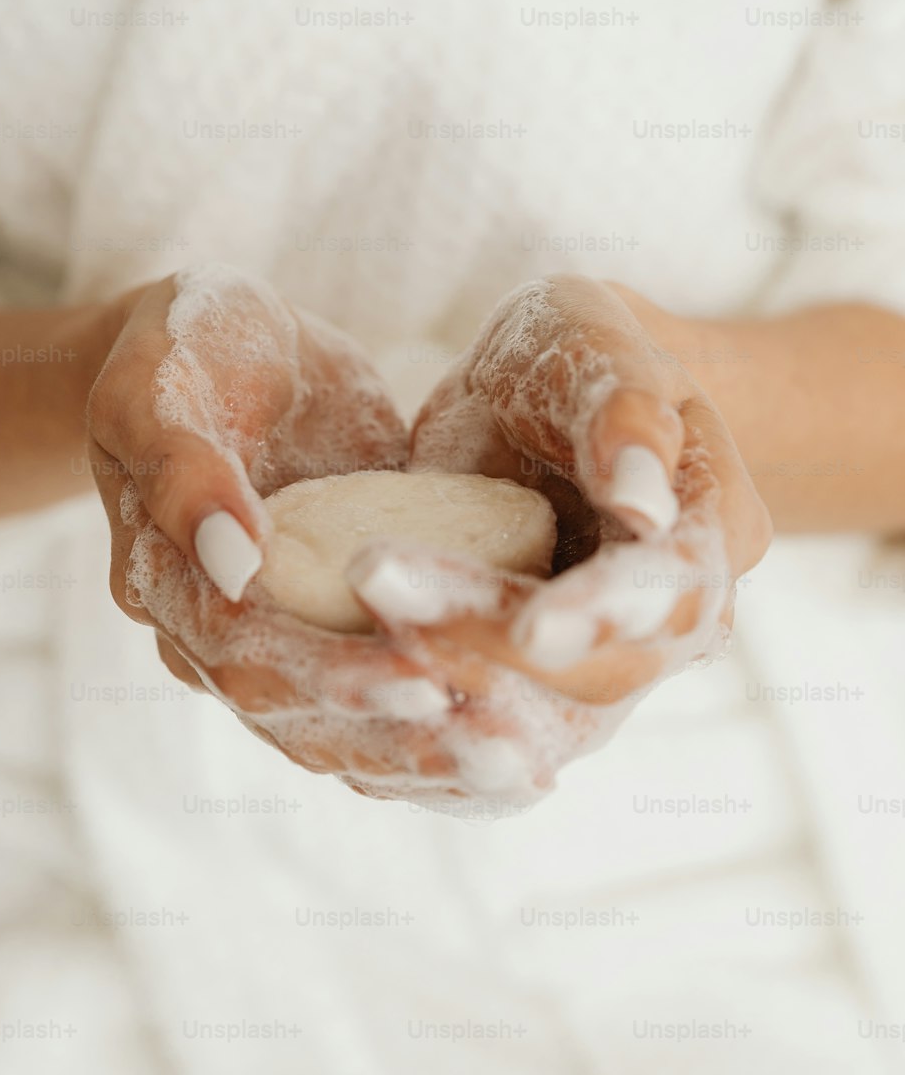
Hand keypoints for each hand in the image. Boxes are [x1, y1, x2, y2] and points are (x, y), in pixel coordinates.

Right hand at [89, 265, 596, 814]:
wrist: (221, 348)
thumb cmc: (182, 345)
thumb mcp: (162, 387)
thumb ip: (186, 471)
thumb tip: (233, 563)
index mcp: (165, 581)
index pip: (244, 654)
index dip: (332, 675)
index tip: (428, 683)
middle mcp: (213, 632)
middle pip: (300, 714)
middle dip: (402, 738)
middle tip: (508, 754)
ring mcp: (276, 634)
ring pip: (340, 727)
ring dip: (427, 754)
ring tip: (523, 766)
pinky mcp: (334, 621)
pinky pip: (377, 691)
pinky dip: (435, 726)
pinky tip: (513, 746)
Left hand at [377, 275, 772, 709]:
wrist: (540, 396)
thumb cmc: (578, 350)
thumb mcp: (599, 344)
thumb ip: (625, 414)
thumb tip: (645, 507)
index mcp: (715, 532)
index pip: (675, 592)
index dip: (608, 612)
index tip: (534, 623)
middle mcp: (677, 618)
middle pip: (604, 672)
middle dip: (494, 643)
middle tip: (380, 586)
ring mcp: (608, 657)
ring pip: (545, 719)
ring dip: (450, 692)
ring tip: (358, 648)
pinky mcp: (535, 675)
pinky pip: (494, 727)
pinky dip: (432, 730)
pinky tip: (359, 702)